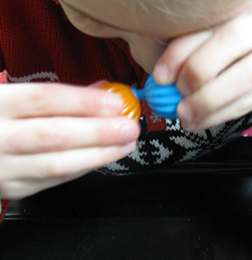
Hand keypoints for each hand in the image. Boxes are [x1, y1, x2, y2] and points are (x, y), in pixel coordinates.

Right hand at [0, 81, 139, 198]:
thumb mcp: (16, 97)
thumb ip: (59, 96)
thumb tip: (104, 93)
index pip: (44, 98)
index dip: (84, 101)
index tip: (116, 103)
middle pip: (55, 135)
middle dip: (100, 132)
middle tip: (130, 128)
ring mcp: (4, 167)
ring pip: (59, 164)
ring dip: (100, 154)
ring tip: (125, 144)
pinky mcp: (15, 188)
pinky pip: (57, 179)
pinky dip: (85, 166)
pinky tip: (103, 157)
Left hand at [153, 0, 251, 131]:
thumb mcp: (237, 34)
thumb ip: (203, 46)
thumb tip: (162, 77)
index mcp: (250, 4)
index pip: (211, 21)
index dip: (181, 49)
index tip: (160, 75)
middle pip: (232, 40)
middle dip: (197, 71)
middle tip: (177, 93)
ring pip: (244, 76)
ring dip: (208, 100)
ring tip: (184, 114)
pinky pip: (250, 102)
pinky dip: (220, 116)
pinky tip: (200, 122)